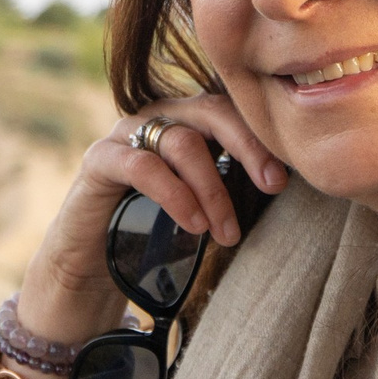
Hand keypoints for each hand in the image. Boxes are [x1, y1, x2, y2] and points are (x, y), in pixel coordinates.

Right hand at [11, 90, 287, 360]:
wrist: (91, 266)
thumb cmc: (154, 233)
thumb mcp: (203, 205)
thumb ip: (233, 187)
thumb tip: (286, 187)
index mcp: (188, 122)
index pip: (231, 112)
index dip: (260, 140)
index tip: (282, 179)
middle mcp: (158, 118)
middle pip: (210, 112)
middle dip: (246, 147)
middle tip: (270, 186)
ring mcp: (125, 135)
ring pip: (180, 142)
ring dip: (211, 188)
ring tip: (224, 231)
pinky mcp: (98, 160)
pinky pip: (140, 165)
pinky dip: (173, 194)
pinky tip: (192, 223)